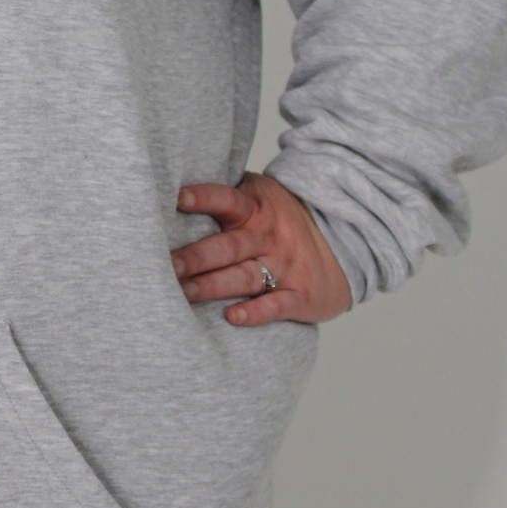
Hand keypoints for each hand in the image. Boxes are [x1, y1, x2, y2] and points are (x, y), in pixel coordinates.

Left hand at [172, 171, 351, 326]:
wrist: (341, 243)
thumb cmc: (277, 221)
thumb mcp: (258, 196)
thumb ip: (224, 196)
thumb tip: (167, 190)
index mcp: (254, 207)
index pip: (225, 199)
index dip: (201, 198)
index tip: (176, 200)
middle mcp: (267, 236)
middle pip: (227, 245)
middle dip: (195, 257)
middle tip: (165, 265)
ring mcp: (285, 265)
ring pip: (245, 276)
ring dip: (212, 286)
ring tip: (182, 294)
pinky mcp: (300, 294)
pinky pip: (277, 305)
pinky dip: (255, 312)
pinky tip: (232, 317)